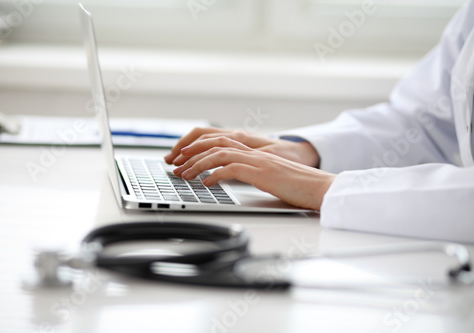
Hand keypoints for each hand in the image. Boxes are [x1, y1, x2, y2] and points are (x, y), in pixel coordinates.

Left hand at [172, 138, 335, 210]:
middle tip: (175, 163)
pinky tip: (206, 184)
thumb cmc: (298, 186)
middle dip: (191, 151)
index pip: (221, 140)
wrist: (320, 187)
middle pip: (215, 142)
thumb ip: (251, 173)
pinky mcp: (262, 173)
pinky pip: (232, 169)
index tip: (183, 156)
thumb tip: (230, 178)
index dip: (199, 145)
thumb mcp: (269, 177)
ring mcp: (258, 161)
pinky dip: (215, 175)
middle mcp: (254, 152)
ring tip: (184, 175)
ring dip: (197, 164)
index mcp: (255, 152)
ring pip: (220, 154)